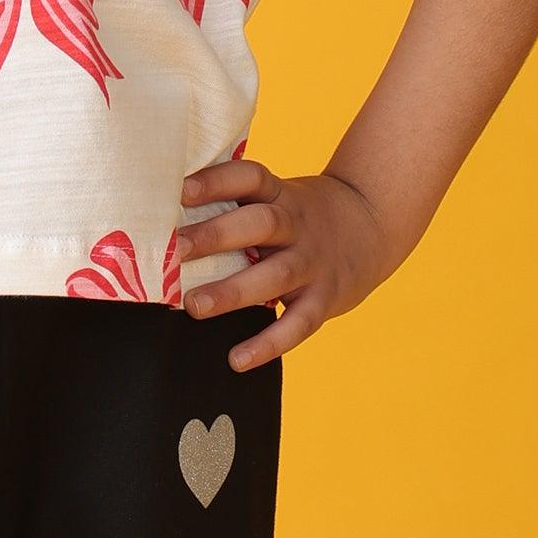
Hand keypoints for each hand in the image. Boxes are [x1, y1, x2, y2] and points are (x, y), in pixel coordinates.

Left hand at [176, 159, 398, 371]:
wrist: (372, 223)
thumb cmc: (300, 212)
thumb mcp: (277, 194)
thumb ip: (236, 204)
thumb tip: (166, 214)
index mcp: (278, 193)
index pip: (249, 178)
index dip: (217, 181)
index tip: (181, 190)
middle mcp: (296, 224)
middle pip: (260, 224)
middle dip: (217, 235)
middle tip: (176, 250)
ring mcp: (313, 262)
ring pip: (275, 275)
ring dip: (233, 291)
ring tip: (193, 305)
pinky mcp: (325, 300)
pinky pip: (298, 324)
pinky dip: (268, 344)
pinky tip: (236, 359)